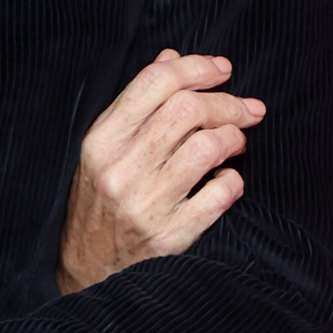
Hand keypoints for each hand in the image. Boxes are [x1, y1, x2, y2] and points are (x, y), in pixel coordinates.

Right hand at [60, 51, 266, 294]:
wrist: (86, 273)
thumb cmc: (99, 203)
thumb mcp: (104, 150)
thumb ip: (137, 104)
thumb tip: (172, 59)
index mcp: (101, 141)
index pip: (155, 81)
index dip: (197, 67)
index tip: (223, 69)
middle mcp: (120, 170)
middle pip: (187, 109)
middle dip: (228, 102)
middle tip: (246, 109)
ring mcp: (145, 205)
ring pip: (207, 147)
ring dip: (233, 138)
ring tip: (236, 143)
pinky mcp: (171, 236)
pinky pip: (220, 193)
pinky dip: (233, 180)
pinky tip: (227, 180)